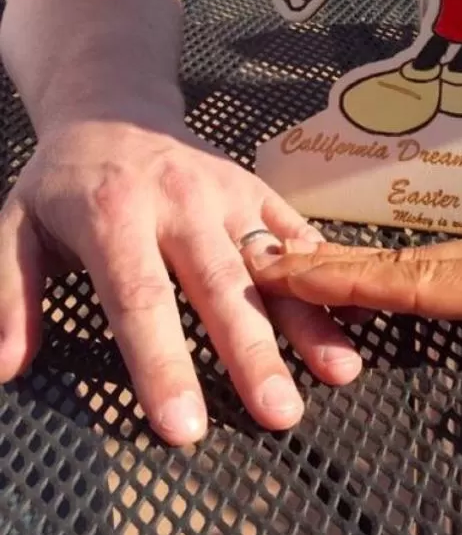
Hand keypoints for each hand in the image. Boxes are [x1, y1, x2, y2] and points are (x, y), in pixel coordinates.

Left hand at [0, 111, 362, 443]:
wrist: (116, 105)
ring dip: (309, 320)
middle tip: (280, 415)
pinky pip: (297, 232)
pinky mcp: (258, 189)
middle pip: (221, 288)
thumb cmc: (63, 181)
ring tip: (341, 373)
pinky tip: (354, 314)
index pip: (142, 301)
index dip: (164, 365)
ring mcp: (229, 194)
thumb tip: (9, 367)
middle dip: (253, 355)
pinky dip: (326, 271)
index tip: (183, 429)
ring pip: (272, 264)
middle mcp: (181, 203)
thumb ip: (10, 295)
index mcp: (114, 216)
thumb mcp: (13, 227)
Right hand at [251, 164, 461, 461]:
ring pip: (429, 261)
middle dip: (331, 271)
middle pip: (409, 267)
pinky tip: (391, 284)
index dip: (353, 285)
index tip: (282, 273)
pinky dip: (406, 270)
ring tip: (295, 279)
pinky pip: (455, 260)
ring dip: (363, 270)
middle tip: (250, 268)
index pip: (425, 285)